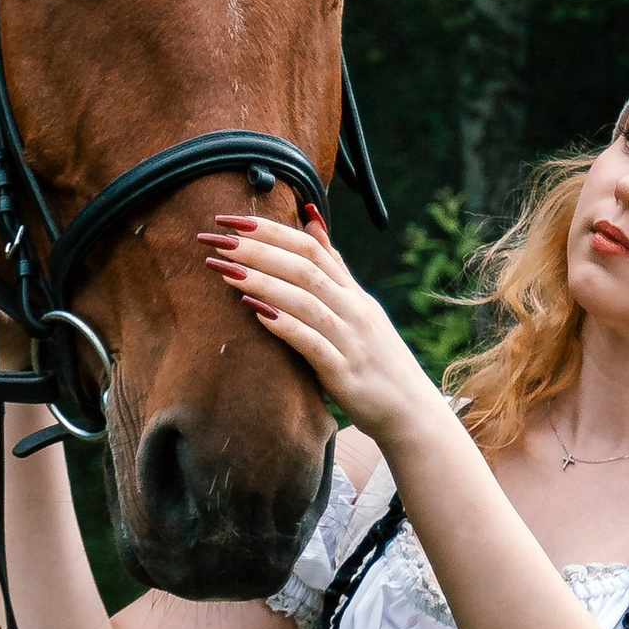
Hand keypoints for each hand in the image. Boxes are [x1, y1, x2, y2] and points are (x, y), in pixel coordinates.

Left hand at [201, 212, 449, 446]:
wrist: (410, 409)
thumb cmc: (376, 357)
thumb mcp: (359, 306)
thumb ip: (333, 266)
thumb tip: (311, 221)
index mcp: (352, 293)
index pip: (311, 247)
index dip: (271, 230)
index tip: (232, 219)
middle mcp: (353, 309)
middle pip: (304, 267)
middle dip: (258, 250)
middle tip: (218, 239)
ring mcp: (350, 340)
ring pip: (305, 300)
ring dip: (263, 282)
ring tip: (225, 270)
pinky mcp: (344, 372)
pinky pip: (313, 343)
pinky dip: (285, 325)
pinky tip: (257, 312)